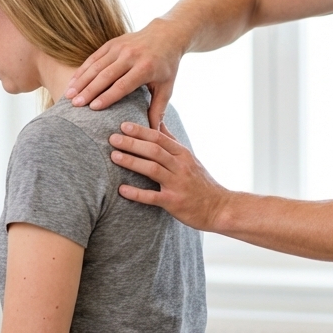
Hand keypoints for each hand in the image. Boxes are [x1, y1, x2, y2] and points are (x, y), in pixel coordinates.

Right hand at [66, 19, 188, 128]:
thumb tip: (154, 133)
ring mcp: (119, 48)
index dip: (107, 96)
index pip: (122, 85)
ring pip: (96, 66)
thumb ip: (158, 109)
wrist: (166, 35)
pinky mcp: (112, 43)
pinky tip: (72, 82)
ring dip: (81, 81)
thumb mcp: (167, 87)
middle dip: (88, 90)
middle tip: (75, 105)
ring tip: (68, 95)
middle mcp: (131, 56)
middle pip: (105, 76)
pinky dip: (82, 70)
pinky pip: (93, 58)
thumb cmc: (166, 66)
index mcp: (145, 68)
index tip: (93, 108)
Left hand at [109, 123, 228, 231]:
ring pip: (153, 169)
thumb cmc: (201, 183)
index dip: (141, 131)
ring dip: (132, 162)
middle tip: (112, 138)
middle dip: (132, 143)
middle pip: (154, 151)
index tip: (123, 125)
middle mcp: (181, 167)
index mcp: (183, 154)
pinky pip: (153, 197)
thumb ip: (172, 142)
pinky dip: (136, 193)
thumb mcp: (190, 159)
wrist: (219, 208)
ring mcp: (178, 184)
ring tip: (114, 157)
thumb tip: (158, 123)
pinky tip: (122, 190)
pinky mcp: (174, 202)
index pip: (160, 138)